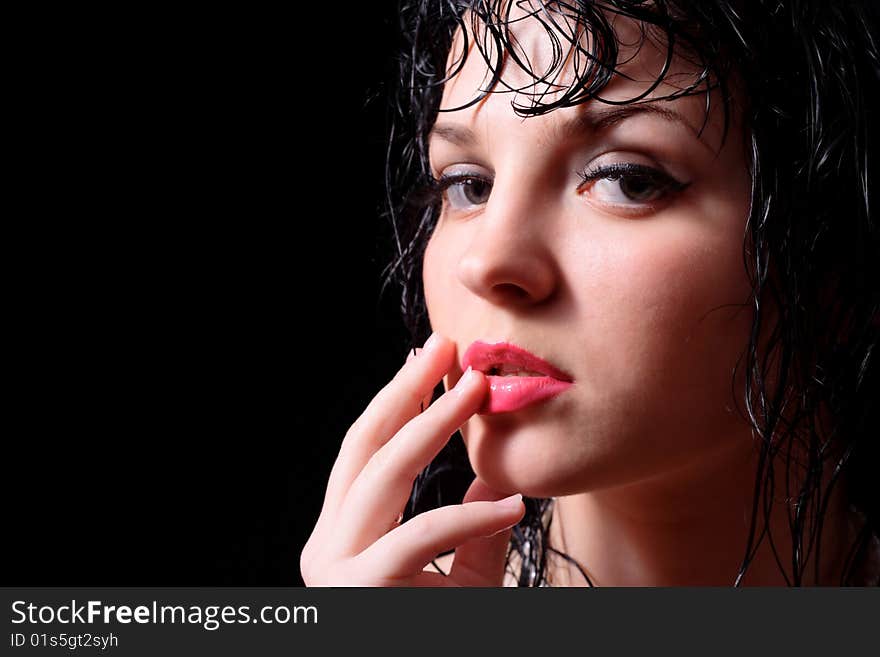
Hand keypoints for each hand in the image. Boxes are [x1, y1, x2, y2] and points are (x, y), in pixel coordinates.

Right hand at [299, 332, 524, 585]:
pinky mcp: (363, 591)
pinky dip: (471, 517)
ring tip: (476, 387)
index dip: (397, 402)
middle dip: (404, 389)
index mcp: (343, 537)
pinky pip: (423, 534)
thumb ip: (474, 535)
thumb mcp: (465, 581)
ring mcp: (338, 568)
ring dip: (433, 422)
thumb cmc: (444, 638)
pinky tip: (512, 506)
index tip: (428, 361)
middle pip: (364, 447)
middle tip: (443, 344)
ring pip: (385, 474)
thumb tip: (494, 483)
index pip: (367, 454)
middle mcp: (329, 546)